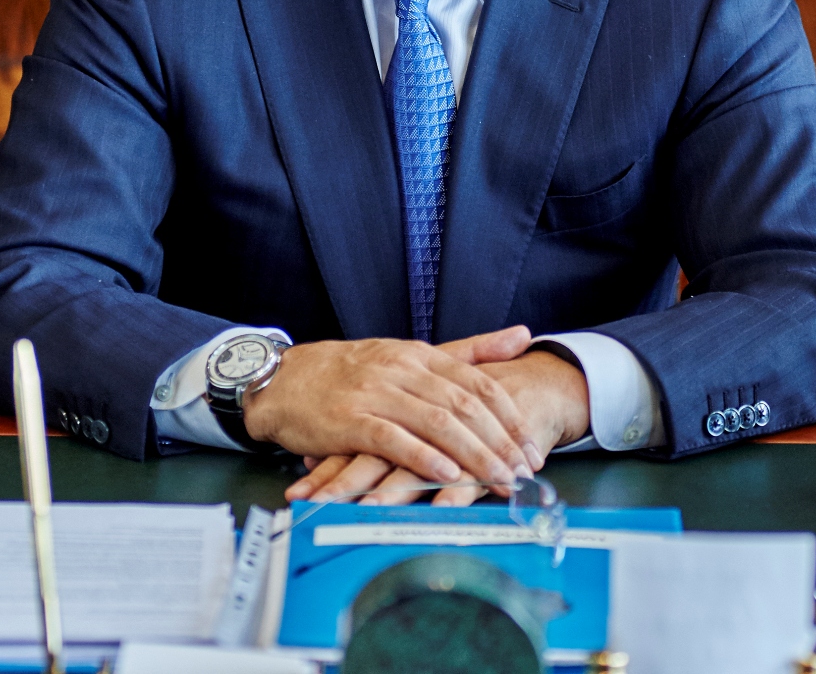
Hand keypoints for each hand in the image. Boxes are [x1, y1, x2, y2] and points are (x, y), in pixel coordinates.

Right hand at [242, 326, 537, 490]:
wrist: (284, 381)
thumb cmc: (351, 374)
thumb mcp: (410, 355)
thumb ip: (467, 351)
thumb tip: (523, 335)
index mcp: (420, 354)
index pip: (479, 383)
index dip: (510, 417)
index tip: (532, 447)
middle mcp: (402, 369)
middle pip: (465, 405)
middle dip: (501, 442)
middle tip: (525, 471)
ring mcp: (375, 393)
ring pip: (436, 423)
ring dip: (474, 455)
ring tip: (498, 480)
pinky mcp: (349, 420)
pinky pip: (393, 440)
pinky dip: (424, 458)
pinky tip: (447, 476)